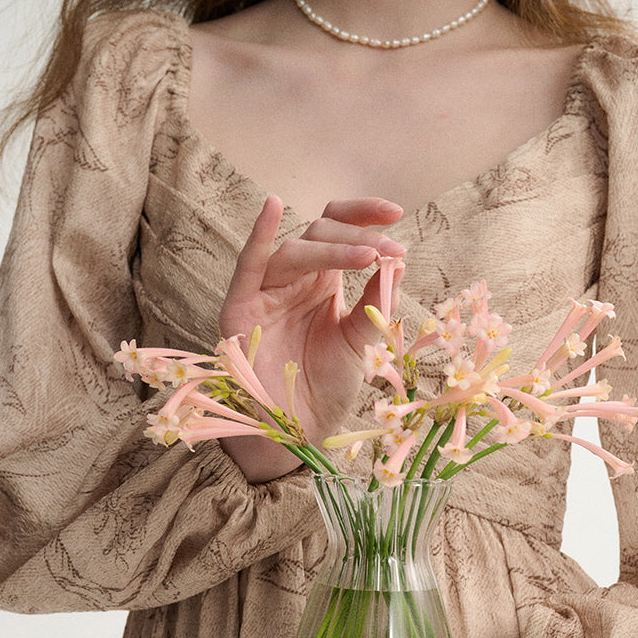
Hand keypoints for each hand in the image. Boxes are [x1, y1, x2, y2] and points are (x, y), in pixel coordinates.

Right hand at [219, 195, 405, 481]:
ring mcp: (265, 292)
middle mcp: (292, 280)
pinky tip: (273, 207)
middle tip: (389, 250)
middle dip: (356, 236)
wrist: (298, 430)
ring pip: (294, 251)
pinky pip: (248, 266)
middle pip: (319, 233)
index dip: (363, 216)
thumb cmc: (325, 386)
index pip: (338, 230)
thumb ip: (374, 302)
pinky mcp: (240, 309)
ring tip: (369, 254)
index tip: (396, 214)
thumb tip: (396, 261)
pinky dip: (258, 236)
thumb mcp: (361, 341)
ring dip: (333, 248)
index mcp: (320, 281)